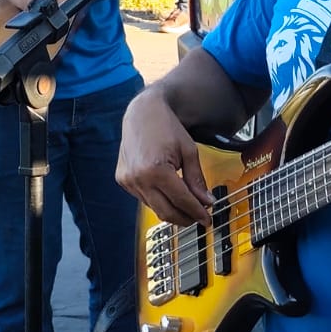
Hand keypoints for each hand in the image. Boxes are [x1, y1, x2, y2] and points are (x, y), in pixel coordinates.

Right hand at [117, 89, 214, 227]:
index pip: (182, 201)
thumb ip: (197, 179)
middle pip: (166, 211)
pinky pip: (144, 199)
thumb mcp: (189, 151)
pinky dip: (159, 201)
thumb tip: (206, 202)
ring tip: (187, 207)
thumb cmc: (166, 127)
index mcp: (156, 170)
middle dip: (185, 218)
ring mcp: (128, 181)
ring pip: (155, 208)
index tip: (207, 218)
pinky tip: (170, 196)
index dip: (197, 212)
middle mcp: (138, 178)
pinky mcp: (123, 180)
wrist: (142, 112)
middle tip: (199, 217)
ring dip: (173, 211)